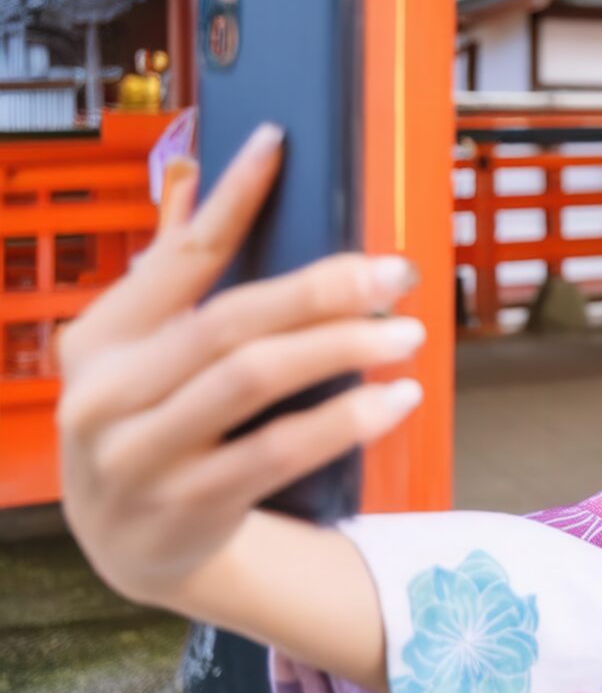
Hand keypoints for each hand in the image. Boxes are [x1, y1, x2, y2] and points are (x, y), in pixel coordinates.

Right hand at [55, 123, 425, 613]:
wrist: (135, 550)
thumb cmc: (154, 426)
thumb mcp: (140, 353)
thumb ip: (170, 271)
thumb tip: (193, 173)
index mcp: (103, 340)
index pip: (178, 256)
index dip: (232, 198)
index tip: (280, 142)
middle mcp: (108, 395)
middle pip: (231, 322)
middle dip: (323, 290)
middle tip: (396, 274)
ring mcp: (141, 456)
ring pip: (255, 381)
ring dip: (343, 350)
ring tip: (407, 334)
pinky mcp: (187, 507)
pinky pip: (278, 451)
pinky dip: (346, 421)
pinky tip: (397, 399)